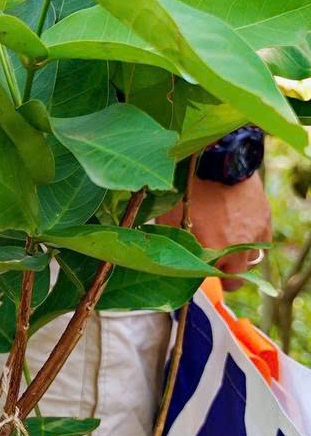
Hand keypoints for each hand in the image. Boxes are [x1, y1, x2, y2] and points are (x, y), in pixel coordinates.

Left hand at [178, 171, 272, 285]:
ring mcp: (255, 234)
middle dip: (223, 274)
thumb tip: (170, 257)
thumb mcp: (170, 215)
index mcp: (213, 249)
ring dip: (239, 259)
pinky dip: (251, 243)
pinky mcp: (265, 220)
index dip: (202, 276)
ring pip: (251, 262)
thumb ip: (174, 242)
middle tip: (211, 263)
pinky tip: (239, 232)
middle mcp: (238, 247)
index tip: (196, 270)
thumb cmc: (188, 183)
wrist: (218, 156)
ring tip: (225, 245)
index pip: (210, 278)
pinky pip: (261, 243)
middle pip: (235, 278)